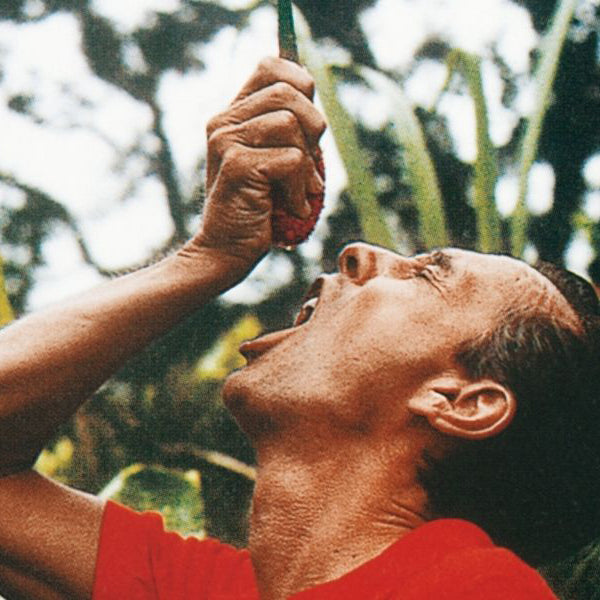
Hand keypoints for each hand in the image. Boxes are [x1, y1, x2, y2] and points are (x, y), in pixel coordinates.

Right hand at [189, 57, 325, 273]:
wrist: (226, 250)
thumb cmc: (256, 209)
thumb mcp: (273, 162)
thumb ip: (287, 131)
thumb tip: (314, 101)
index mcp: (233, 115)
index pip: (271, 66)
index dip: (301, 81)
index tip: (309, 123)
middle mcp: (225, 122)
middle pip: (289, 91)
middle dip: (314, 129)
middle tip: (310, 166)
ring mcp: (227, 142)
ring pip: (292, 124)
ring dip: (308, 166)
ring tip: (300, 193)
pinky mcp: (237, 165)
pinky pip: (291, 160)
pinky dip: (301, 189)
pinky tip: (292, 207)